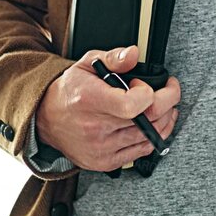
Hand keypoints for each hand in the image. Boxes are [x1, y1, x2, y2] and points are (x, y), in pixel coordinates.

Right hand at [35, 45, 179, 171]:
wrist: (47, 118)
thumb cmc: (70, 90)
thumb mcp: (87, 64)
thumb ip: (113, 58)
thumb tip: (134, 54)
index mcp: (90, 101)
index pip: (132, 105)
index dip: (148, 93)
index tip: (144, 84)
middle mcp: (95, 129)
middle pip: (148, 121)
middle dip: (168, 102)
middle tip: (168, 91)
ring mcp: (100, 149)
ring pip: (150, 137)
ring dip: (165, 120)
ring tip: (165, 106)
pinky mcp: (105, 162)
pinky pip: (141, 152)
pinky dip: (154, 137)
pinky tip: (155, 124)